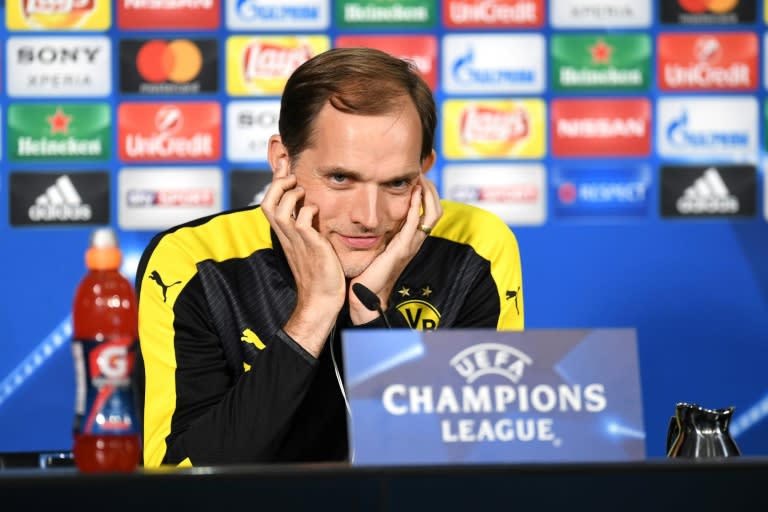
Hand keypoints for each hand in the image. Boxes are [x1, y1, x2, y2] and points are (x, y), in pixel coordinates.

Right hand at [260, 164, 345, 356]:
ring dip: (290, 194)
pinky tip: (317, 210)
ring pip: (278, 209)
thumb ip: (308, 227)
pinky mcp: (309, 246)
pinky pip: (302, 221)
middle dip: (277, 184)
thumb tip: (311, 209)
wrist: (322, 299)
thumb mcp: (310, 245)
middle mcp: (286, 236)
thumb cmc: (320, 273)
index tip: (283, 165)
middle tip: (292, 177)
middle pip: (267, 203)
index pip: (271, 203)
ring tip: (303, 191)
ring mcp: (296, 241)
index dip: (275, 182)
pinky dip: (308, 210)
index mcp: (285, 234)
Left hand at [348, 175, 442, 324]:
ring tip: (420, 178)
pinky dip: (416, 206)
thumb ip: (383, 230)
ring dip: (427, 193)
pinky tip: (413, 192)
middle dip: (431, 189)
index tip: (419, 176)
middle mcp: (415, 241)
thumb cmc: (369, 270)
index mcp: (412, 239)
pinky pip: (414, 224)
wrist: (366, 293)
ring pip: (431, 214)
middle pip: (436, 210)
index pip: (430, 211)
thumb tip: (374, 212)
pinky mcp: (401, 249)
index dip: (429, 193)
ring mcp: (411, 245)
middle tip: (422, 172)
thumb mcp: (379, 244)